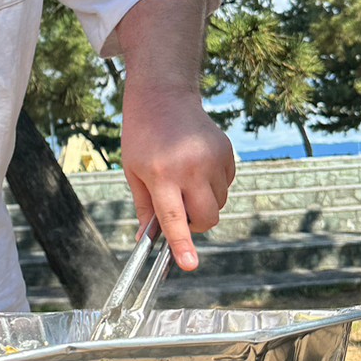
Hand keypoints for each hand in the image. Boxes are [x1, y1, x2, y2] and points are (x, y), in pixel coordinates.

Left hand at [121, 87, 234, 271]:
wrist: (163, 96)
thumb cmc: (142, 136)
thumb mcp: (133, 171)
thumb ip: (145, 207)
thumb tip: (149, 241)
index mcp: (161, 174)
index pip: (174, 218)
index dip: (182, 244)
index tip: (189, 265)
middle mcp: (190, 167)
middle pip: (206, 218)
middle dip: (196, 225)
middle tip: (179, 210)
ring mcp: (212, 159)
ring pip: (218, 204)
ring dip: (203, 202)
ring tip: (184, 177)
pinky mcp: (227, 152)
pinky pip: (226, 185)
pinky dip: (213, 185)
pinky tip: (197, 165)